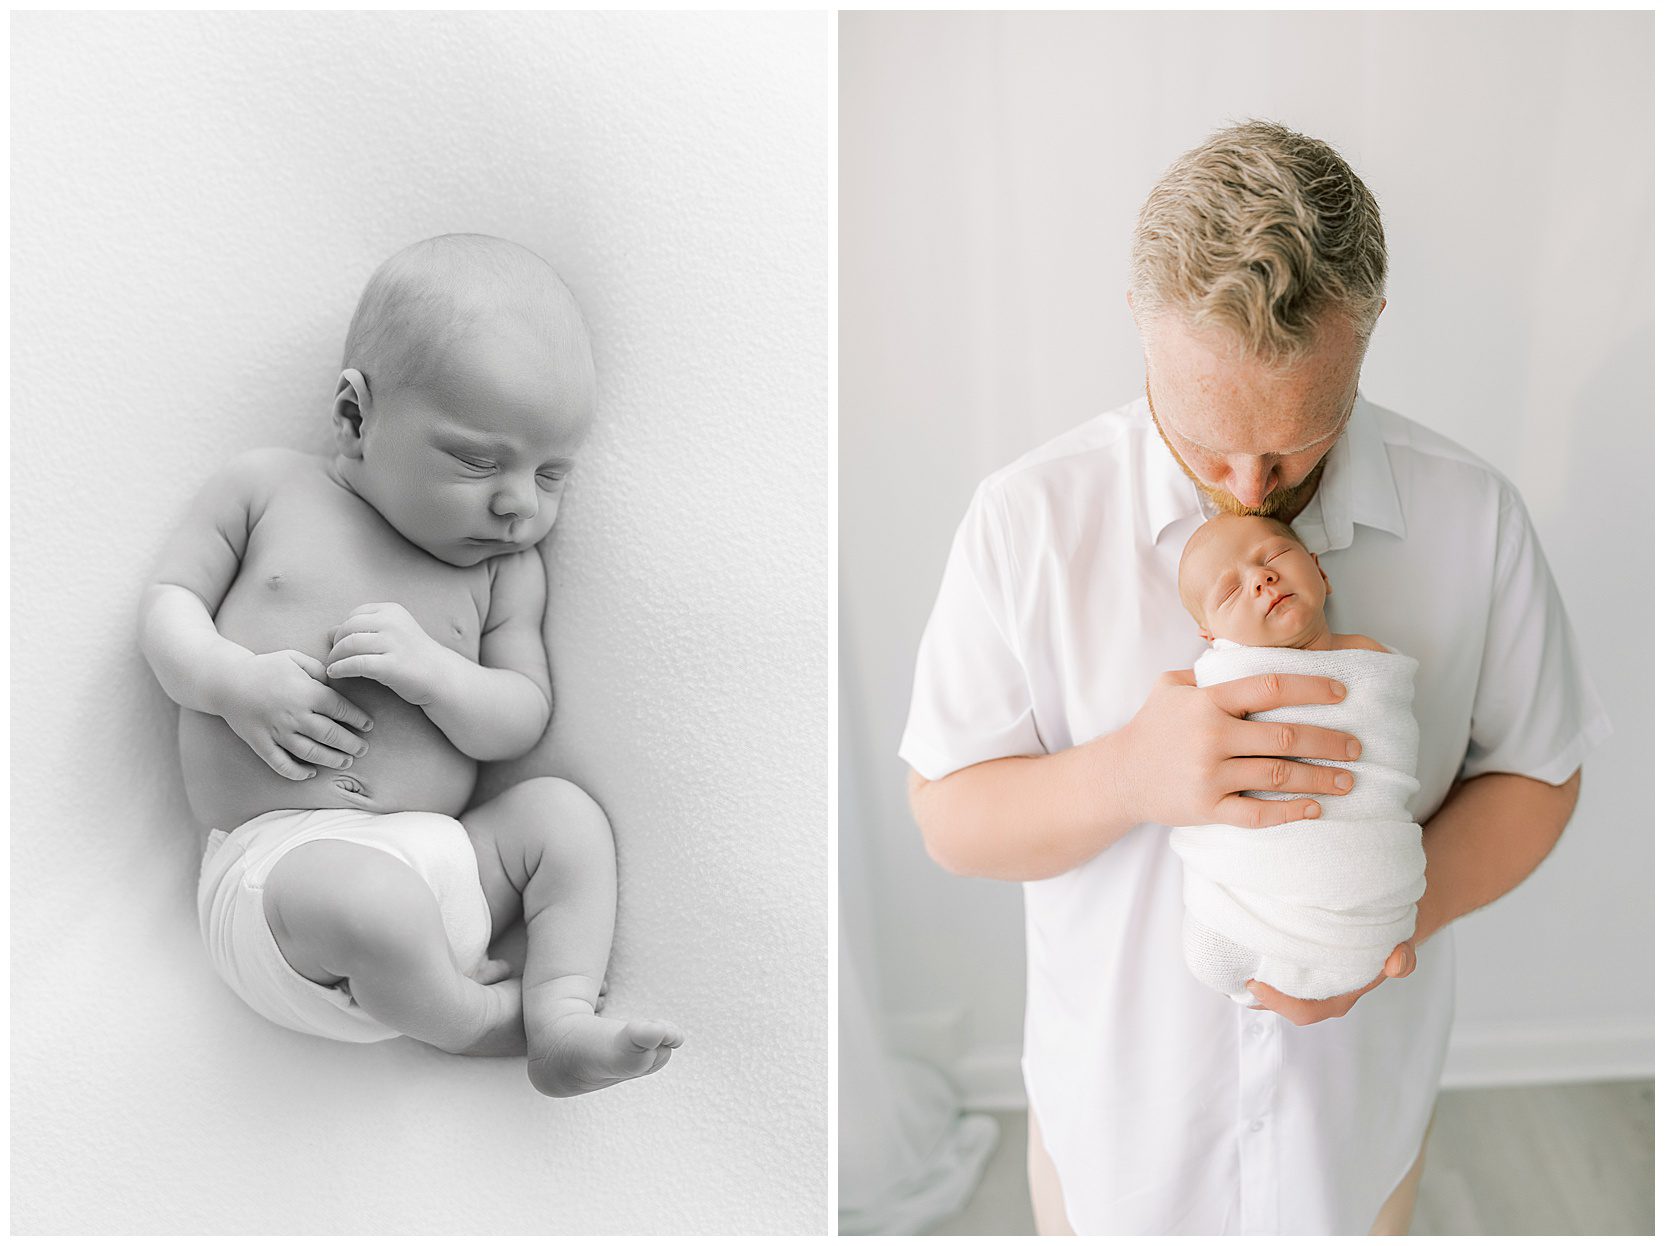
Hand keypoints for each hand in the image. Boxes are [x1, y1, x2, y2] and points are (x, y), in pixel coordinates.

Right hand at [220, 649, 372, 779]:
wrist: (226, 680)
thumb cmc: (266, 667)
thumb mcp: (295, 659)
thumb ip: (320, 671)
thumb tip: (339, 683)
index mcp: (306, 692)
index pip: (341, 710)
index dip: (358, 719)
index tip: (368, 725)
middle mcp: (294, 715)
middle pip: (331, 735)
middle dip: (351, 744)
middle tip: (363, 748)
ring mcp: (276, 731)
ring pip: (310, 753)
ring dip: (331, 760)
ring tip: (346, 761)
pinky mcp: (260, 743)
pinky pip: (281, 764)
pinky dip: (297, 772)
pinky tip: (311, 773)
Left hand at [326, 602, 453, 705]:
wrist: (441, 677)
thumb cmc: (413, 656)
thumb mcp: (391, 635)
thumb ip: (363, 630)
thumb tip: (329, 631)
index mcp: (392, 611)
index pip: (355, 615)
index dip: (342, 630)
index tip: (340, 645)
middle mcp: (392, 623)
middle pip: (348, 629)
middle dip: (335, 644)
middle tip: (332, 658)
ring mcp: (393, 643)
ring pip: (349, 645)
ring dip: (334, 657)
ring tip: (332, 667)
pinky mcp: (391, 665)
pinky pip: (356, 664)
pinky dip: (340, 668)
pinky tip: (335, 674)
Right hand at [1111, 668, 1361, 829]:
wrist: (1119, 775)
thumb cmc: (1152, 726)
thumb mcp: (1170, 686)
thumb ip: (1208, 672)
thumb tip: (1249, 654)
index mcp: (1207, 702)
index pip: (1270, 688)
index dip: (1311, 688)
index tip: (1341, 693)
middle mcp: (1211, 737)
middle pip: (1285, 736)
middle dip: (1329, 741)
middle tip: (1356, 746)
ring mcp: (1209, 775)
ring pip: (1278, 775)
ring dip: (1320, 778)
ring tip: (1348, 779)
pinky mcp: (1207, 808)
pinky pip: (1257, 813)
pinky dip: (1290, 812)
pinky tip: (1315, 808)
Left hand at [1245, 941, 1416, 1024]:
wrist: (1388, 930)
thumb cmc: (1390, 941)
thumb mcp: (1401, 946)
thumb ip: (1403, 958)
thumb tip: (1396, 963)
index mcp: (1340, 997)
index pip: (1304, 1011)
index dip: (1278, 1003)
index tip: (1255, 984)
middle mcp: (1323, 995)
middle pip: (1283, 1006)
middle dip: (1258, 997)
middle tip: (1236, 973)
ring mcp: (1312, 984)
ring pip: (1277, 992)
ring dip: (1256, 984)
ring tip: (1230, 964)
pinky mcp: (1302, 969)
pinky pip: (1277, 976)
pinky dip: (1261, 968)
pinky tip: (1241, 952)